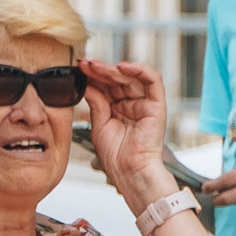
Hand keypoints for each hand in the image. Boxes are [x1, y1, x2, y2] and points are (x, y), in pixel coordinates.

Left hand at [79, 58, 175, 211]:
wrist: (128, 172)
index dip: (93, 76)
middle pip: (117, 79)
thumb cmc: (115, 155)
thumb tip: (86, 83)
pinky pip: (153, 81)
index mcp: (117, 108)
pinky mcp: (157, 105)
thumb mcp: (99, 124)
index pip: (106, 86)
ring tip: (95, 66)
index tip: (78, 67)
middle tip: (84, 63)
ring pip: (131, 77)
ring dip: (112, 69)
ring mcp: (145, 103)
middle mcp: (132, 103)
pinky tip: (121, 67)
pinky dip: (139, 70)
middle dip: (99, 70)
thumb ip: (96, 102)